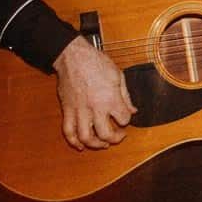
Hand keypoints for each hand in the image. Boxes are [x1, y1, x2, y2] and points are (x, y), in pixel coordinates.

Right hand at [52, 36, 136, 150]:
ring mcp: (80, 110)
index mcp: (111, 98)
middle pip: (106, 134)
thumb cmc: (95, 62)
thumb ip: (126, 96)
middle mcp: (95, 107)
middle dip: (115, 139)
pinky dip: (74, 141)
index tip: (124, 115)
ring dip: (96, 144)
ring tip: (102, 143)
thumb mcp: (118, 75)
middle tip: (118, 136)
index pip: (124, 119)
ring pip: (86, 137)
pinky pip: (68, 131)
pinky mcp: (68, 110)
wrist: (73, 56)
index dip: (127, 119)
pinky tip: (81, 145)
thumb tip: (133, 110)